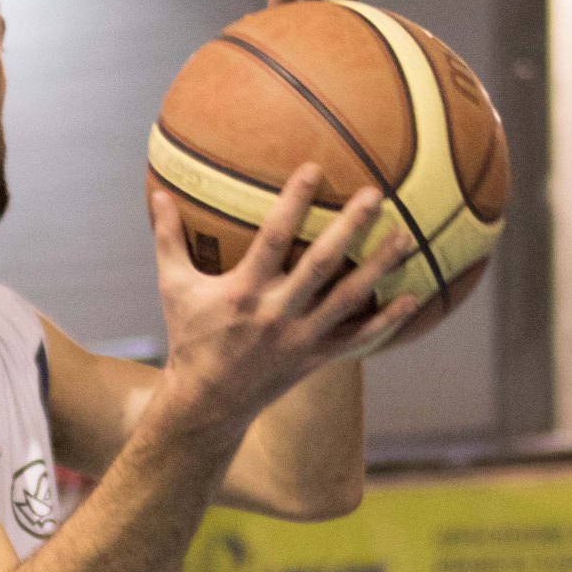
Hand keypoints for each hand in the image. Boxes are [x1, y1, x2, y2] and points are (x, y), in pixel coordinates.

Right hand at [151, 165, 415, 435]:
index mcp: (243, 291)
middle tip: (376, 194)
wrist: (207, 403)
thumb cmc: (190, 336)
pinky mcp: (316, 359)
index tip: (315, 168)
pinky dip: (386, 321)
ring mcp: (300, 338)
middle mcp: (276, 313)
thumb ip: (168, 239)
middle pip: (321, 265)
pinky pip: (358, 339)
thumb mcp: (173, 286)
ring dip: (379, 268)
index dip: (294, 202)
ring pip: (348, 300)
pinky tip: (413, 298)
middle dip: (350, 228)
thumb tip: (158, 194)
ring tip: (406, 236)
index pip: (273, 238)